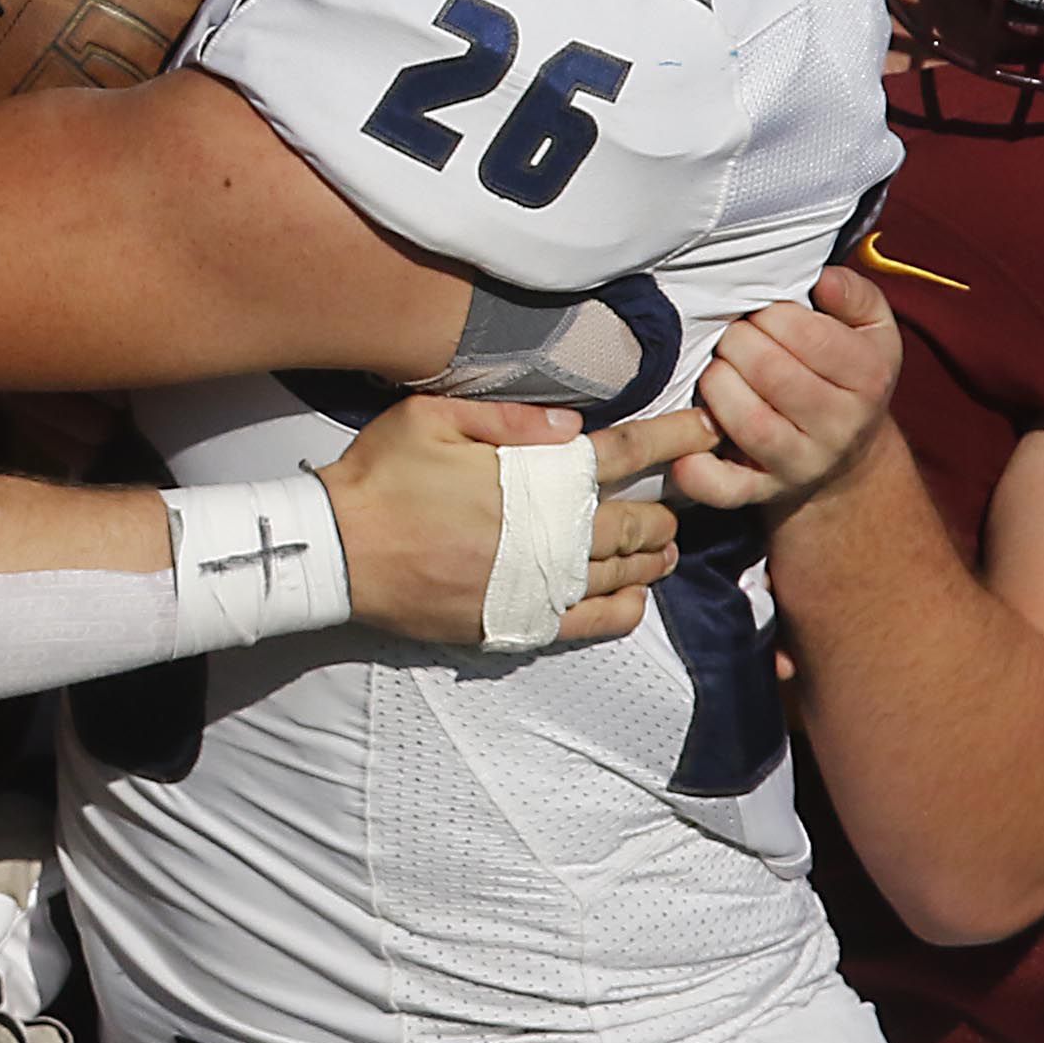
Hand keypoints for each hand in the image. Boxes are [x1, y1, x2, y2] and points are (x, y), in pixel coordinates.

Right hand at [322, 397, 695, 646]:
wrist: (337, 552)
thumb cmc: (381, 477)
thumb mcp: (433, 418)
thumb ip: (509, 418)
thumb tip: (573, 426)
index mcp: (535, 476)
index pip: (625, 452)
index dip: (674, 438)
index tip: (706, 429)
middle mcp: (551, 535)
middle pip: (637, 522)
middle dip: (667, 506)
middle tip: (679, 496)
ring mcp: (537, 584)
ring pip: (622, 573)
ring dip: (653, 556)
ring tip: (665, 546)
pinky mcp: (517, 622)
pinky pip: (591, 624)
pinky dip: (623, 609)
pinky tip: (635, 597)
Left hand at [681, 267, 900, 512]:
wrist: (848, 456)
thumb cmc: (847, 376)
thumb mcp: (870, 330)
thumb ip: (855, 295)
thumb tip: (824, 279)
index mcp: (869, 378)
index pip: (812, 337)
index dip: (773, 314)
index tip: (761, 312)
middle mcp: (840, 426)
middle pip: (774, 375)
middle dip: (738, 343)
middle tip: (731, 337)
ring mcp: (801, 463)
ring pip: (750, 424)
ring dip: (717, 388)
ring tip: (715, 371)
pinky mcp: (763, 492)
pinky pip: (728, 489)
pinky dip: (700, 473)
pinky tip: (686, 449)